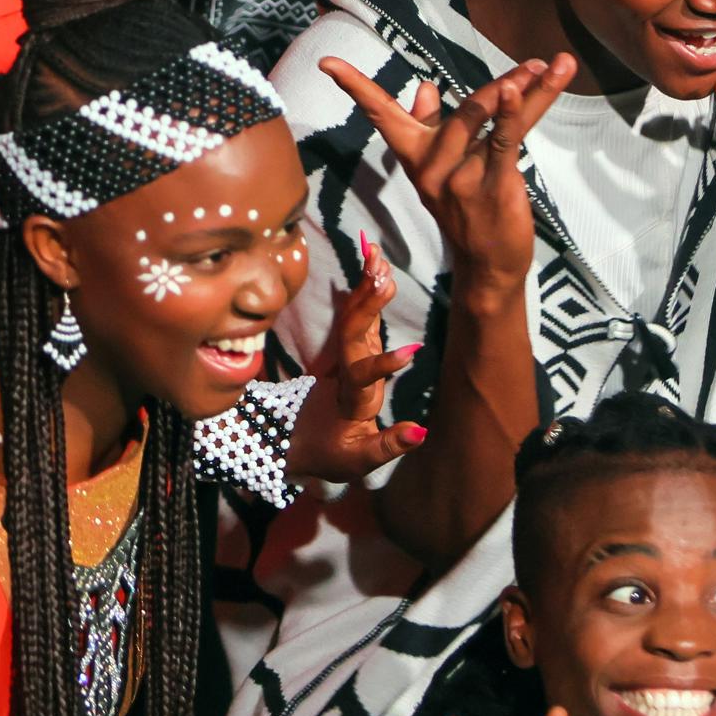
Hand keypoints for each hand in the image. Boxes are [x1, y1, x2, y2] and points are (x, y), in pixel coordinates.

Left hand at [286, 236, 427, 484]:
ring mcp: (348, 357)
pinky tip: (375, 261)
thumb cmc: (331, 454)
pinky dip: (366, 287)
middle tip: (384, 275)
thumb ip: (388, 445)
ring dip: (366, 287)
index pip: (364, 376)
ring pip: (354, 317)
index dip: (384, 365)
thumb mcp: (357, 461)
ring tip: (377, 254)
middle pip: (353, 334)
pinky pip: (357, 313)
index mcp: (352, 397)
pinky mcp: (353, 349)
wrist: (294, 442)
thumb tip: (421, 432)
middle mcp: (347, 371)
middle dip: (368, 305)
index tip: (412, 352)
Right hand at [321, 55, 575, 294]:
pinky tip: (522, 88)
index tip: (327, 62)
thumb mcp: (439, 169)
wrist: (487, 265)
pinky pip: (504, 141)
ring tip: (546, 66)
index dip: (354, 86)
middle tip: (536, 62)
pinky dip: (513, 113)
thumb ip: (431, 124)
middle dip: (503, 83)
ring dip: (522, 90)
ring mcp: (461, 175)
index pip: (380, 114)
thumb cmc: (465, 211)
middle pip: (466, 110)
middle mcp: (432, 164)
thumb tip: (424, 86)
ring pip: (491, 120)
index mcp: (415, 155)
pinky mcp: (492, 184)